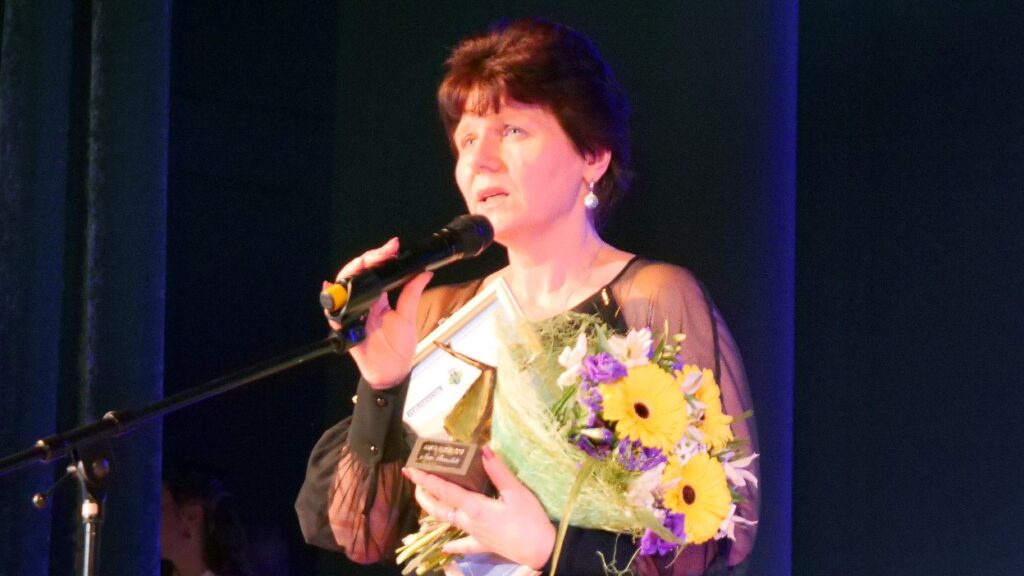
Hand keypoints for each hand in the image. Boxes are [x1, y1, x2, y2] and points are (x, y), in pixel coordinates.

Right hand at [324, 237, 431, 388]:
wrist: (390, 371)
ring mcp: (353, 313)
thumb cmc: (399, 347)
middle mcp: (364, 302)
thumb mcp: (408, 317)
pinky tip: (330, 288)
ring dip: (349, 275)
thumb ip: (412, 294)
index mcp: (379, 297)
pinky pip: (334, 313)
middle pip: (355, 274)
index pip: (374, 271)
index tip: (391, 247)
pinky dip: (331, 301)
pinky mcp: (345, 327)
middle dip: (365, 260)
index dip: (380, 257)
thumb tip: (425, 273)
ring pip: (341, 288)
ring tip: (361, 265)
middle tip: (381, 254)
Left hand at [404, 445, 555, 569]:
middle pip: (438, 508)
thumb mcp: (516, 492)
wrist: (542, 550)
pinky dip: (453, 545)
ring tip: (426, 498)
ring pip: (447, 522)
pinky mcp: (483, 545)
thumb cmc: (530, 519)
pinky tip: (445, 547)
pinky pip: (463, 545)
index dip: (426, 479)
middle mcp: (469, 522)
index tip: (410, 469)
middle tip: (415, 480)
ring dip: (434, 510)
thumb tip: (484, 450)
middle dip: (424, 494)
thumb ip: (498, 471)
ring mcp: (474, 535)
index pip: (444, 490)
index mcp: (475, 507)